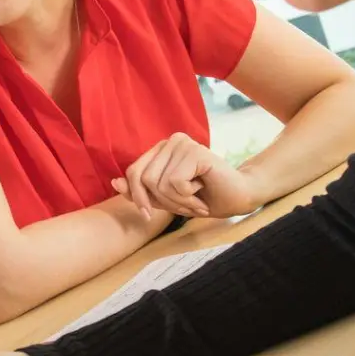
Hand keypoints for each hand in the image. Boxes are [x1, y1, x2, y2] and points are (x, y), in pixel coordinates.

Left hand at [112, 132, 263, 219]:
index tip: (149, 214)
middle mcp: (169, 141)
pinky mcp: (195, 151)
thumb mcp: (165, 199)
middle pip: (143, 179)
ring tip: (196, 199)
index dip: (138, 198)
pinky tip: (203, 190)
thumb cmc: (203, 198)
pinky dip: (188, 196)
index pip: (133, 173)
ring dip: (178, 201)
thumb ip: (141, 192)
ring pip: (159, 184)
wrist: (239, 198)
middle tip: (186, 205)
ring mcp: (182, 143)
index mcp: (160, 149)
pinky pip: (175, 183)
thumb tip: (115, 183)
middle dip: (163, 202)